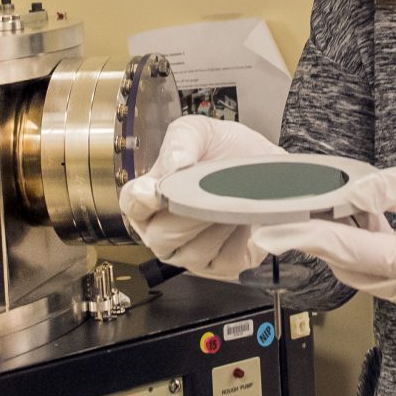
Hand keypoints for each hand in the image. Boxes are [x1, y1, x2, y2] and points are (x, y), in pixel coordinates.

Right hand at [118, 116, 285, 283]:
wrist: (264, 166)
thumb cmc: (226, 151)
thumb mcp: (200, 131)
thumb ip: (181, 141)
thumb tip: (175, 165)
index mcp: (149, 199)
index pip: (132, 205)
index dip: (141, 200)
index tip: (156, 191)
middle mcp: (164, 231)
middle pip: (161, 236)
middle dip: (187, 214)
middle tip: (209, 193)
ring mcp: (192, 252)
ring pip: (193, 253)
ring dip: (214, 224)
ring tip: (230, 201)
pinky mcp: (223, 264)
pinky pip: (225, 261)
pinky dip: (237, 240)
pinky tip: (242, 220)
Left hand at [249, 161, 395, 322]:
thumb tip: (352, 192)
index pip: (364, 255)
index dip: (317, 240)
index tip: (279, 231)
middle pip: (358, 269)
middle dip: (322, 239)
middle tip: (288, 211)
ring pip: (368, 275)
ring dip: (346, 244)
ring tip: (332, 206)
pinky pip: (386, 277)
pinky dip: (369, 252)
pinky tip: (366, 222)